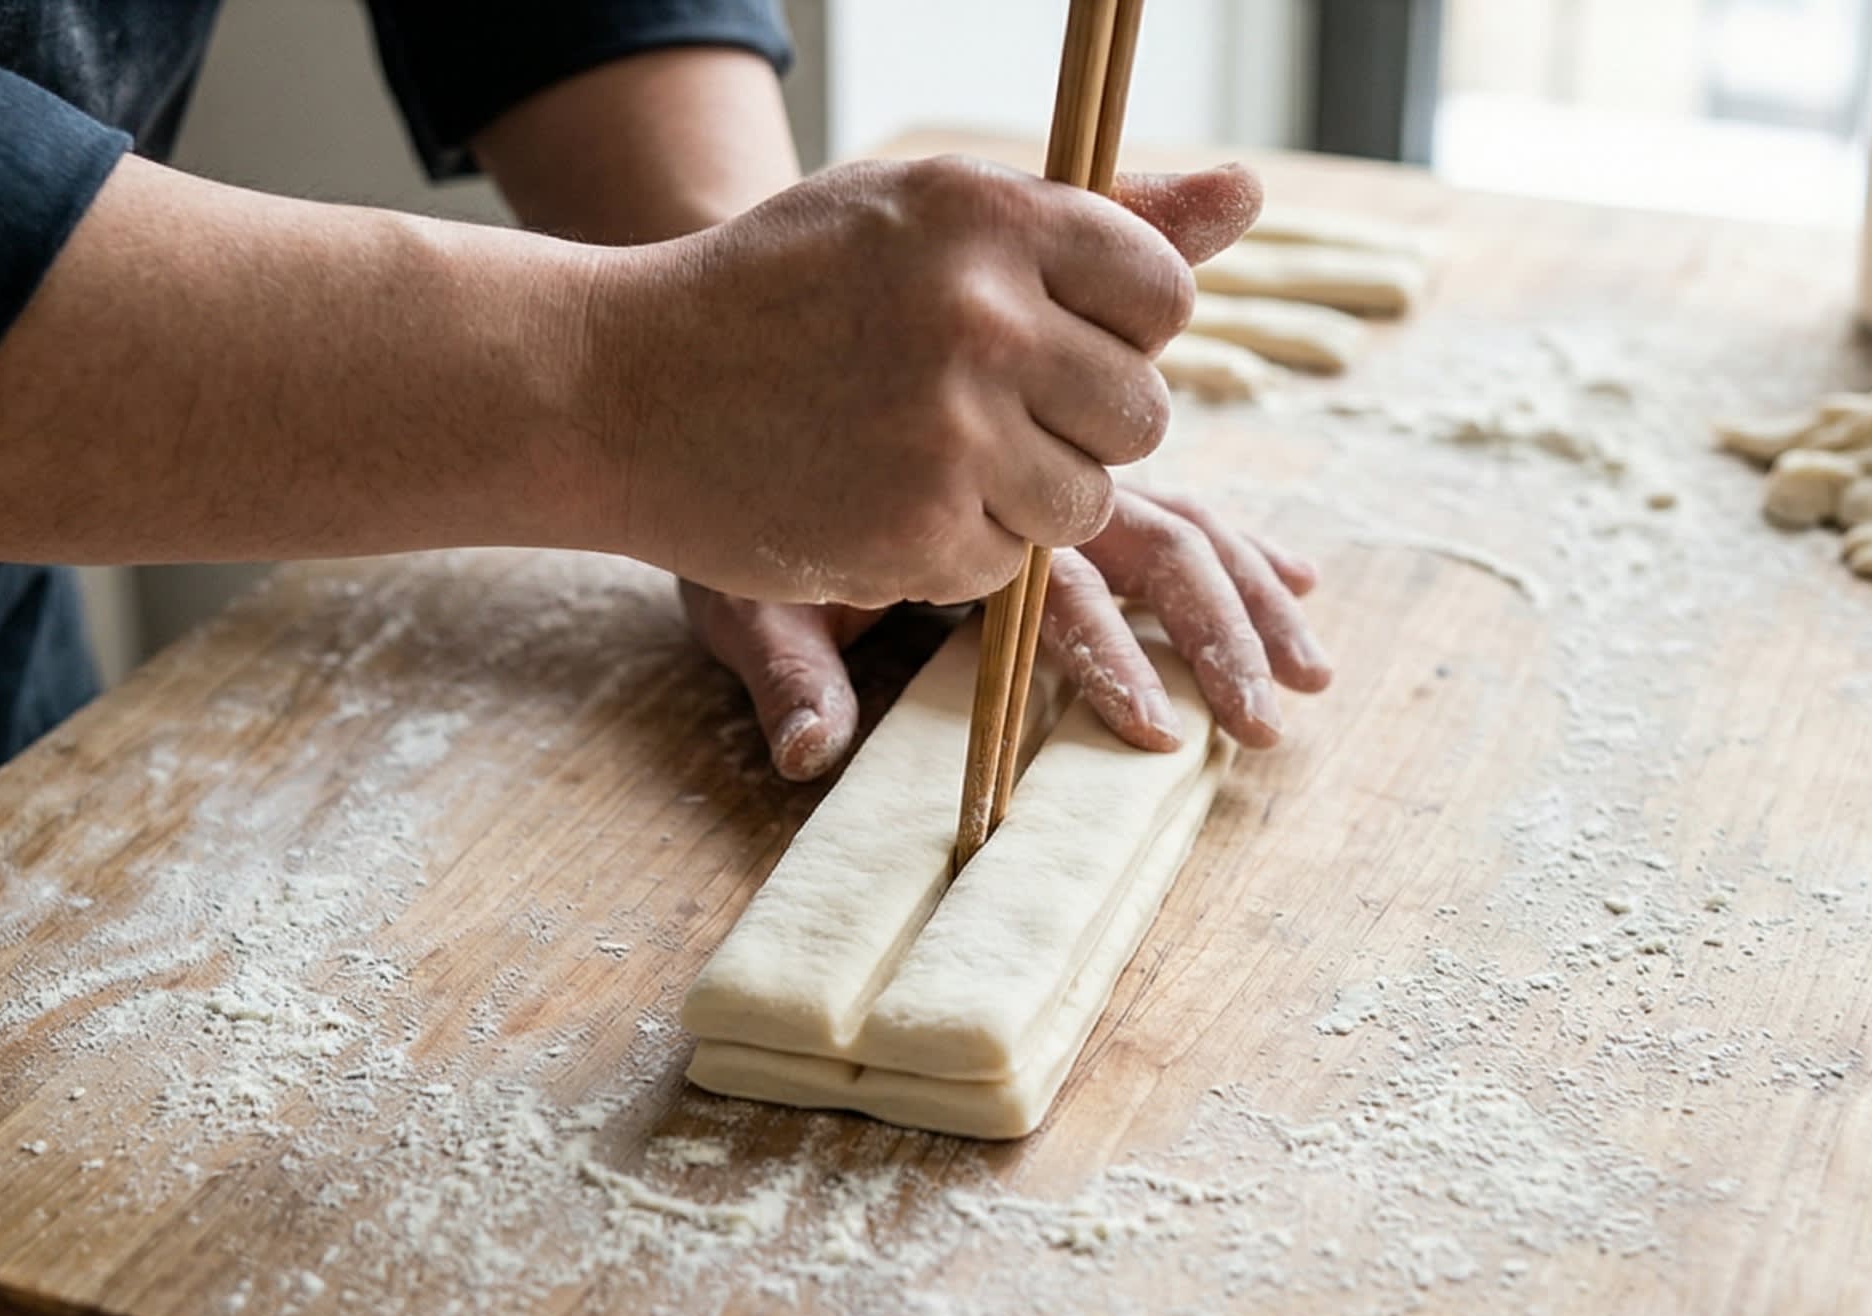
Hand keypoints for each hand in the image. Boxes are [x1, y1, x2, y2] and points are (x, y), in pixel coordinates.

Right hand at [588, 158, 1262, 607]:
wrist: (623, 387)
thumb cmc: (785, 287)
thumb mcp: (927, 212)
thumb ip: (1099, 213)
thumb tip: (1248, 192)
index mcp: (990, 214)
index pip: (1164, 293)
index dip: (1122, 327)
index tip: (1054, 334)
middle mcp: (982, 315)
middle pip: (1144, 411)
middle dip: (1083, 422)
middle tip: (984, 404)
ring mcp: (951, 432)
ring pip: (1092, 502)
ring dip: (1028, 496)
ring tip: (927, 452)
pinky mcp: (920, 532)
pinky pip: (1012, 565)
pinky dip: (959, 549)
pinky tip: (878, 496)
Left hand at [684, 488, 1329, 779]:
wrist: (730, 369)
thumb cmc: (732, 489)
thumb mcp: (743, 583)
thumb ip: (787, 664)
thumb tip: (810, 757)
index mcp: (959, 497)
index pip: (1059, 583)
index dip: (1111, 657)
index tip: (1158, 732)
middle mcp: (1022, 467)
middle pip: (1154, 544)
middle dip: (1217, 636)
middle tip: (1266, 721)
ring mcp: (1051, 467)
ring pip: (1185, 521)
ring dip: (1248, 597)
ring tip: (1310, 675)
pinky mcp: (1065, 472)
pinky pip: (1176, 506)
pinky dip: (1239, 546)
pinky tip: (1298, 582)